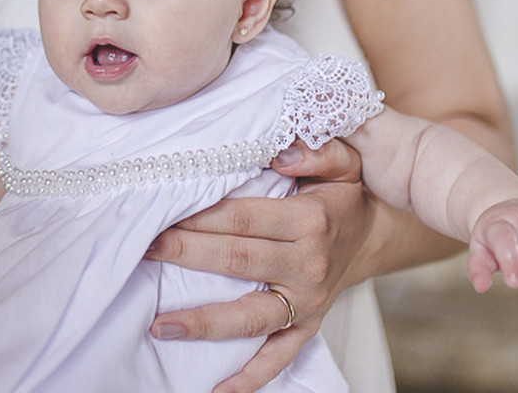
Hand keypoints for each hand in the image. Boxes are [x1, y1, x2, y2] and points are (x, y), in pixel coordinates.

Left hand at [144, 139, 370, 392]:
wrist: (373, 236)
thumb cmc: (342, 194)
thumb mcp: (343, 162)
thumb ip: (317, 149)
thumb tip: (280, 151)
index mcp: (310, 220)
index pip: (242, 218)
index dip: (199, 216)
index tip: (161, 210)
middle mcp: (308, 264)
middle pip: (236, 260)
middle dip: (185, 254)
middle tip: (143, 249)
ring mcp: (307, 301)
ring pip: (249, 316)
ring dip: (203, 322)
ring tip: (160, 325)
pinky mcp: (307, 326)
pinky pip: (278, 357)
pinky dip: (250, 378)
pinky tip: (217, 389)